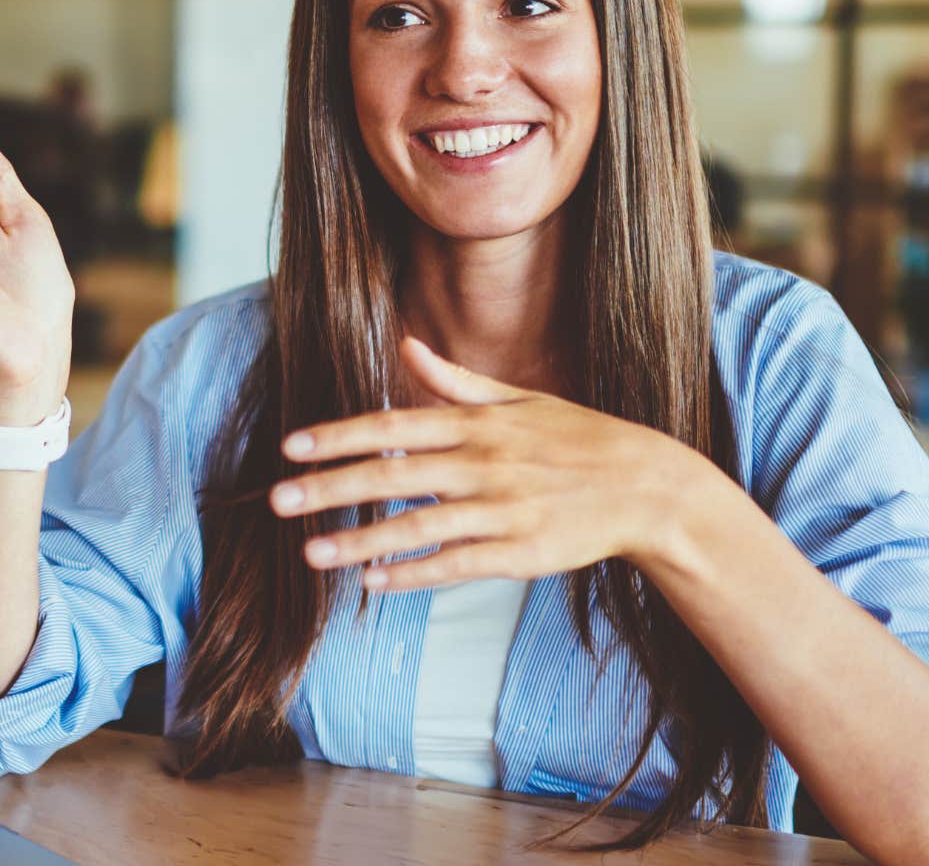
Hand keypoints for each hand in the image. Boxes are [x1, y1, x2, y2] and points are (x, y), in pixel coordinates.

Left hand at [267, 337, 737, 590]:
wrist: (649, 487)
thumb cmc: (580, 440)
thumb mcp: (520, 400)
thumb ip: (456, 381)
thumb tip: (407, 346)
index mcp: (479, 423)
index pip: (394, 426)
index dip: (339, 436)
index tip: (291, 447)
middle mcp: (484, 463)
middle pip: (393, 474)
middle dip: (331, 488)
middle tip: (278, 501)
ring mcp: (503, 510)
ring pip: (418, 525)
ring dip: (361, 540)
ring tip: (311, 553)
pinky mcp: (522, 552)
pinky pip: (457, 564)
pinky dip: (415, 573)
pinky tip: (374, 582)